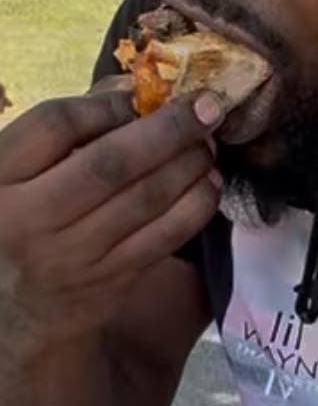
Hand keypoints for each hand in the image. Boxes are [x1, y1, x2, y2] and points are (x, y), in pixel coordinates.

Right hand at [0, 89, 222, 351]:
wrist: (12, 314)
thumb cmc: (15, 224)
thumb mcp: (12, 174)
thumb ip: (62, 131)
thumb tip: (131, 92)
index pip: (55, 125)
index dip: (106, 103)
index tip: (138, 95)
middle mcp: (29, 219)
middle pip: (110, 162)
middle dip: (168, 129)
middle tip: (207, 106)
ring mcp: (72, 256)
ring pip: (145, 200)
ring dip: (189, 164)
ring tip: (208, 143)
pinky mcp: (109, 284)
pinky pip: (164, 238)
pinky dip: (195, 206)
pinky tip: (209, 183)